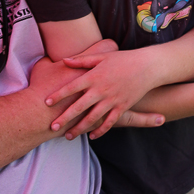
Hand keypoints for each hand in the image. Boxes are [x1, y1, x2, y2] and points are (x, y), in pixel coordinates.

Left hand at [44, 49, 164, 140]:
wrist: (147, 67)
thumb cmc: (123, 59)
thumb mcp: (101, 57)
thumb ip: (82, 60)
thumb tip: (64, 60)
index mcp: (94, 76)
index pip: (71, 87)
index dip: (58, 95)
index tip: (46, 102)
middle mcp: (101, 90)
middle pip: (79, 107)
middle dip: (64, 118)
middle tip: (52, 126)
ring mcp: (112, 100)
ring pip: (92, 118)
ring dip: (79, 128)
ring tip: (68, 136)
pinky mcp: (122, 107)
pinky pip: (109, 122)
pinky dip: (100, 130)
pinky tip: (91, 136)